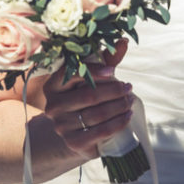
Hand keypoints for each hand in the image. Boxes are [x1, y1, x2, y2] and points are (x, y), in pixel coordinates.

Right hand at [43, 40, 132, 157]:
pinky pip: (101, 132)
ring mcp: (61, 126)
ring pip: (97, 114)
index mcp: (53, 85)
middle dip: (114, 91)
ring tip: (130, 101)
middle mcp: (53, 106)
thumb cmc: (84, 97)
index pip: (73, 74)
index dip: (95, 72)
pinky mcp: (74, 143)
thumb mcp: (92, 78)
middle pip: (89, 96)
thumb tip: (123, 40)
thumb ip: (105, 60)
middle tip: (129, 87)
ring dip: (119, 107)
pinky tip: (127, 116)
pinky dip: (118, 123)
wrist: (75, 131)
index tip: (114, 71)